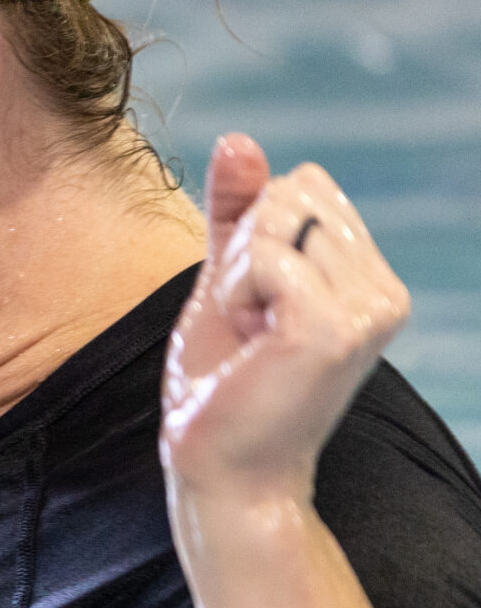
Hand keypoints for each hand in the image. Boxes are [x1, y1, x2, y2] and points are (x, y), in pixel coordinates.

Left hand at [163, 135, 408, 510]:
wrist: (224, 470)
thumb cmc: (224, 383)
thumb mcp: (226, 280)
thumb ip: (235, 212)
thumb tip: (238, 138)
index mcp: (370, 276)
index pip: (304, 184)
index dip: (253, 233)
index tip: (254, 304)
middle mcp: (384, 289)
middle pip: (293, 192)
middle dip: (244, 250)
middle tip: (248, 323)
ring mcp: (368, 307)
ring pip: (277, 220)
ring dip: (236, 277)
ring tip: (252, 337)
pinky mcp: (334, 327)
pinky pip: (265, 258)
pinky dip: (235, 295)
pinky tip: (250, 344)